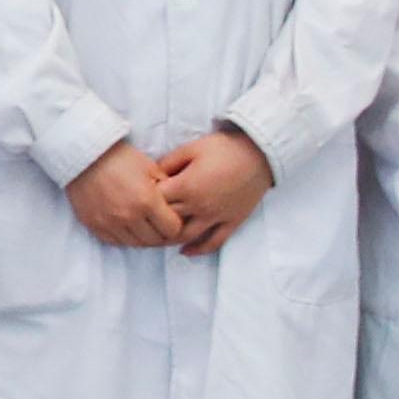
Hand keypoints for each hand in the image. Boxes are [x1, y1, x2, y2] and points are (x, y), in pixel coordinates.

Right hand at [66, 134, 185, 248]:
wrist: (84, 154)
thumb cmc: (119, 157)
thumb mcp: (150, 168)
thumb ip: (167, 190)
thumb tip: (178, 206)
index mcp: (146, 201)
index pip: (172, 229)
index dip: (176, 224)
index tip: (172, 218)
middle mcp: (129, 216)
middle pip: (155, 241)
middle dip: (161, 233)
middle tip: (159, 224)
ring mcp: (109, 223)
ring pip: (136, 244)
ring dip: (142, 237)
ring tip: (142, 225)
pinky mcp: (94, 225)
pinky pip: (115, 242)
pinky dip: (123, 237)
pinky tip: (125, 224)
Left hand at [155, 124, 274, 255]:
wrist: (259, 153)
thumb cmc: (224, 148)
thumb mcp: (191, 148)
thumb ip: (168, 163)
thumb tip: (150, 175)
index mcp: (187, 187)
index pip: (156, 201)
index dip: (145, 198)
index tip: (139, 196)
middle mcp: (199, 206)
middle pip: (168, 221)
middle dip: (153, 220)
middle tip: (144, 219)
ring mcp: (216, 217)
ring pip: (187, 236)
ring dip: (171, 239)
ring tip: (159, 236)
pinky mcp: (232, 222)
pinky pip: (214, 242)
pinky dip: (198, 249)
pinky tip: (185, 250)